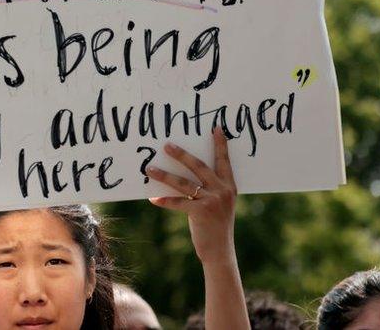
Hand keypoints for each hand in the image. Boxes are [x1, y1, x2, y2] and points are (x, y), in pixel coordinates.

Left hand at [147, 127, 237, 265]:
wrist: (220, 251)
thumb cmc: (217, 227)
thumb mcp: (220, 205)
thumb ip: (211, 190)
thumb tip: (187, 177)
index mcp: (230, 187)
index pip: (224, 161)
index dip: (220, 145)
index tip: (216, 128)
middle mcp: (223, 191)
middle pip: (199, 166)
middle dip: (182, 155)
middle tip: (166, 145)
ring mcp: (212, 201)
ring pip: (184, 183)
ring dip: (164, 175)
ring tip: (149, 168)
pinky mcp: (201, 212)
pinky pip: (178, 202)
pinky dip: (164, 200)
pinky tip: (152, 198)